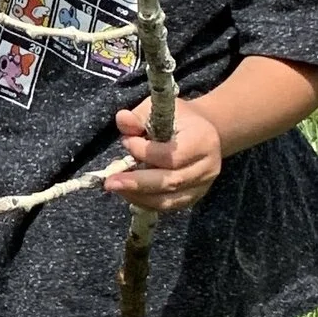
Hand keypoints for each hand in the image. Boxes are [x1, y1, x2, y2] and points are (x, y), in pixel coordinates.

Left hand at [109, 97, 223, 213]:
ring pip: (169, 200)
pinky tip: (128, 192)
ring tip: (115, 186)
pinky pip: (168, 206)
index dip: (145, 152)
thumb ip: (138, 117)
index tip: (126, 142)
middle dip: (137, 183)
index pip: (172, 155)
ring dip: (138, 195)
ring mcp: (203, 185)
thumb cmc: (178, 119)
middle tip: (109, 182)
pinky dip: (145, 201)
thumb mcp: (159, 110)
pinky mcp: (194, 197)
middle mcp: (208, 167)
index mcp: (202, 140)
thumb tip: (122, 120)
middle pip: (171, 181)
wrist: (203, 132)